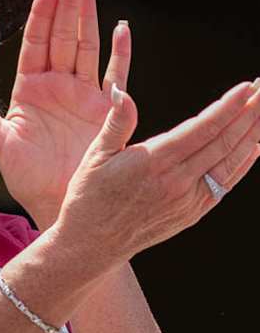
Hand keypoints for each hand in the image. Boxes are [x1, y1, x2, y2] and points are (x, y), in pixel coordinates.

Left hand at [0, 0, 129, 225]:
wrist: (58, 206)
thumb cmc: (28, 179)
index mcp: (30, 89)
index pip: (36, 43)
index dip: (42, 13)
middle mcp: (58, 86)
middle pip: (64, 37)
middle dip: (68, 4)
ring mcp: (84, 95)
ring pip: (87, 47)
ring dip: (89, 17)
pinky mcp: (107, 110)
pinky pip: (115, 75)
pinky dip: (120, 53)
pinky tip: (122, 28)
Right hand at [54, 76, 259, 273]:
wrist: (92, 245)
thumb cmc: (89, 197)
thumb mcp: (95, 155)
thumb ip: (116, 121)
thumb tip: (121, 91)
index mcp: (155, 162)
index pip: (203, 129)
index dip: (229, 107)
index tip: (246, 88)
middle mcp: (177, 182)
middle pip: (224, 142)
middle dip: (249, 113)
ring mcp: (188, 200)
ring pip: (230, 163)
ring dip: (252, 134)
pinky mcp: (191, 213)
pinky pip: (224, 184)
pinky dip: (243, 164)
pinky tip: (254, 146)